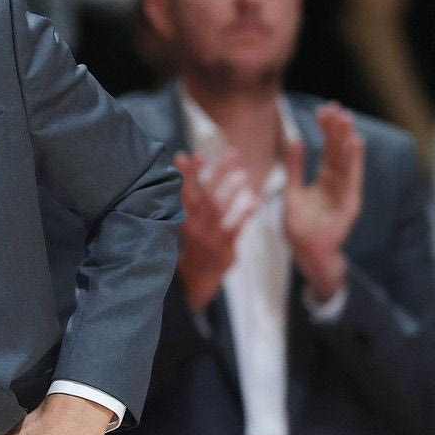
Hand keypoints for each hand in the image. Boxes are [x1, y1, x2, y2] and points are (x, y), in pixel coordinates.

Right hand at [174, 150, 259, 311]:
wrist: (194, 282)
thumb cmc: (190, 246)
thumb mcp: (182, 226)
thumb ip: (187, 204)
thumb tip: (185, 178)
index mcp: (180, 219)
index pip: (183, 191)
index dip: (187, 173)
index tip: (192, 153)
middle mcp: (193, 226)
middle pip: (205, 194)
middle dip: (218, 172)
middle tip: (233, 152)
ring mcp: (208, 237)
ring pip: (220, 210)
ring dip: (232, 190)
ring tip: (244, 174)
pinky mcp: (223, 249)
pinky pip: (235, 229)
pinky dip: (244, 214)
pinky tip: (254, 202)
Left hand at [284, 102, 363, 302]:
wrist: (305, 252)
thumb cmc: (299, 225)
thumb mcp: (292, 190)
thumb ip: (295, 166)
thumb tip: (294, 139)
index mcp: (325, 180)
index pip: (328, 149)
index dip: (327, 130)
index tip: (325, 109)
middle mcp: (338, 184)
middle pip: (339, 152)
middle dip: (338, 130)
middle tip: (337, 107)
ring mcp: (345, 194)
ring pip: (347, 162)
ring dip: (347, 141)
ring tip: (347, 120)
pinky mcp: (348, 205)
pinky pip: (352, 179)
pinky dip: (354, 161)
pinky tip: (355, 143)